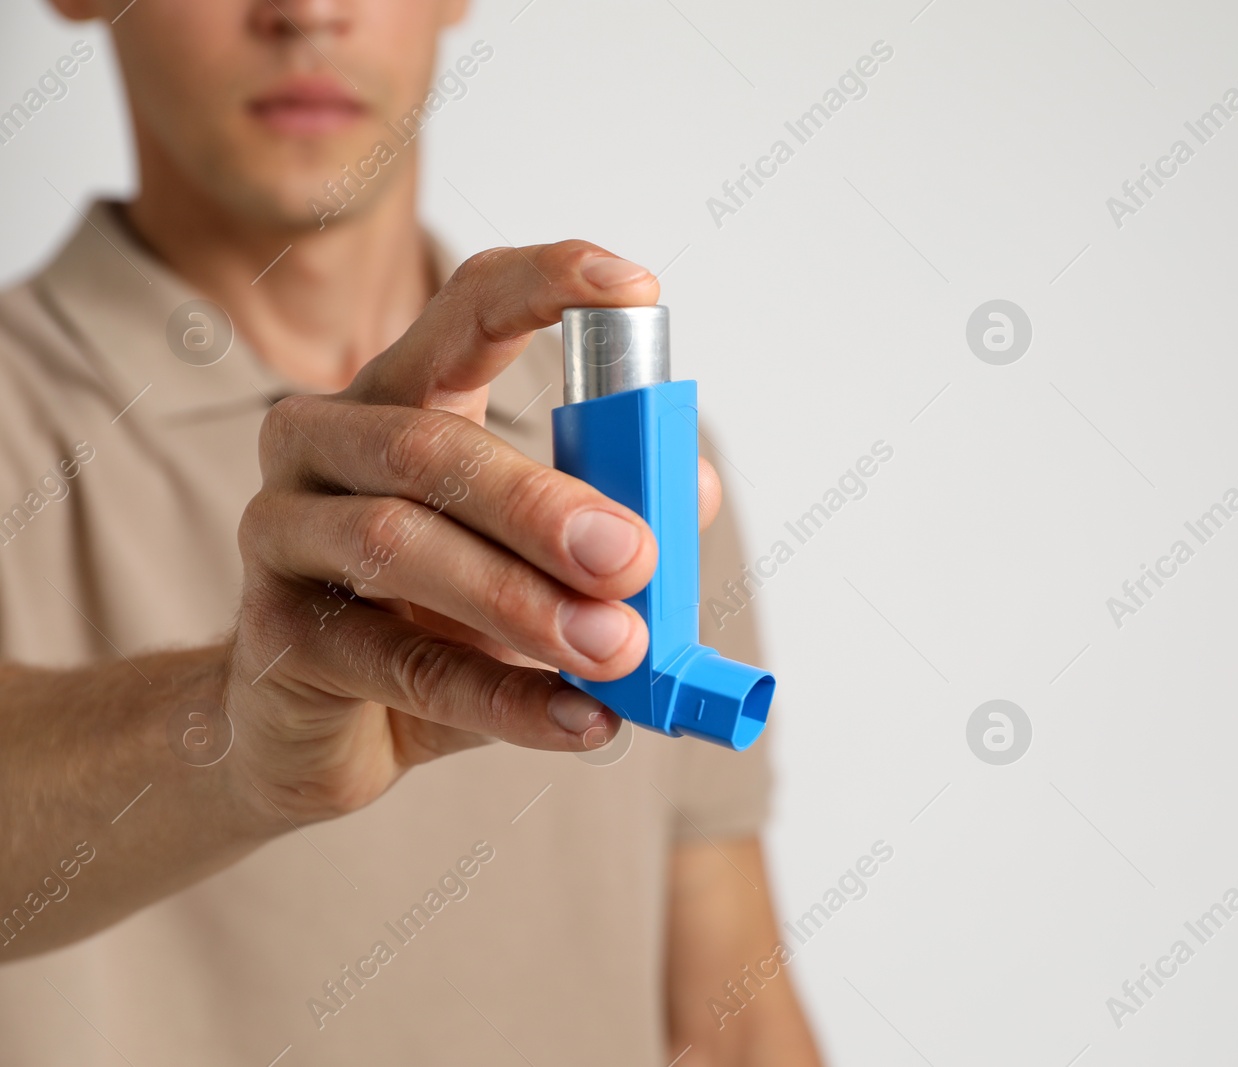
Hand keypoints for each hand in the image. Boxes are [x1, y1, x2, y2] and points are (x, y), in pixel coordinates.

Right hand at [225, 242, 718, 824]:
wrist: (321, 731)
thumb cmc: (438, 618)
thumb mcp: (534, 560)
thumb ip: (610, 517)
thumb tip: (696, 489)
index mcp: (401, 395)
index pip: (464, 308)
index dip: (545, 284)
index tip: (635, 288)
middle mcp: (324, 442)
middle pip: (428, 443)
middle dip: (542, 502)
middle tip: (633, 557)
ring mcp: (281, 534)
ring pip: (399, 546)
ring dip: (523, 602)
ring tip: (618, 649)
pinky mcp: (274, 638)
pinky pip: (399, 665)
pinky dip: (504, 698)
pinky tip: (580, 720)